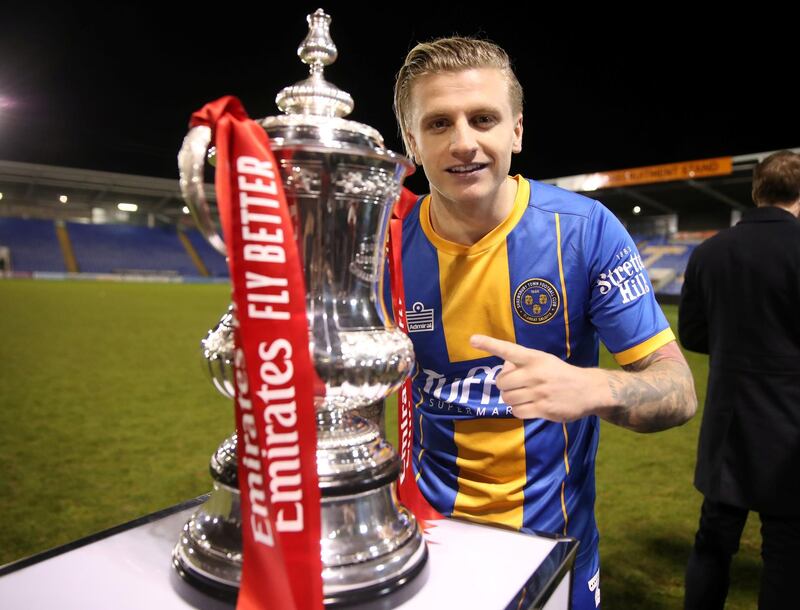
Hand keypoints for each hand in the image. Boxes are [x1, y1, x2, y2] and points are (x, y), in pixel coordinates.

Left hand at [469, 334, 602, 421]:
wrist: (588, 390)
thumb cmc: (559, 373)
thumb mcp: (543, 360)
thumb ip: (522, 363)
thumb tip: (503, 369)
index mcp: (534, 358)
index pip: (508, 349)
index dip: (489, 344)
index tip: (473, 339)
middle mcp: (535, 373)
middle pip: (502, 382)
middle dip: (504, 385)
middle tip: (515, 385)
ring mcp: (539, 392)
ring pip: (508, 398)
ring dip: (511, 398)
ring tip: (523, 396)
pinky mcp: (543, 409)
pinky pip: (517, 412)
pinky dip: (518, 410)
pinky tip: (528, 406)